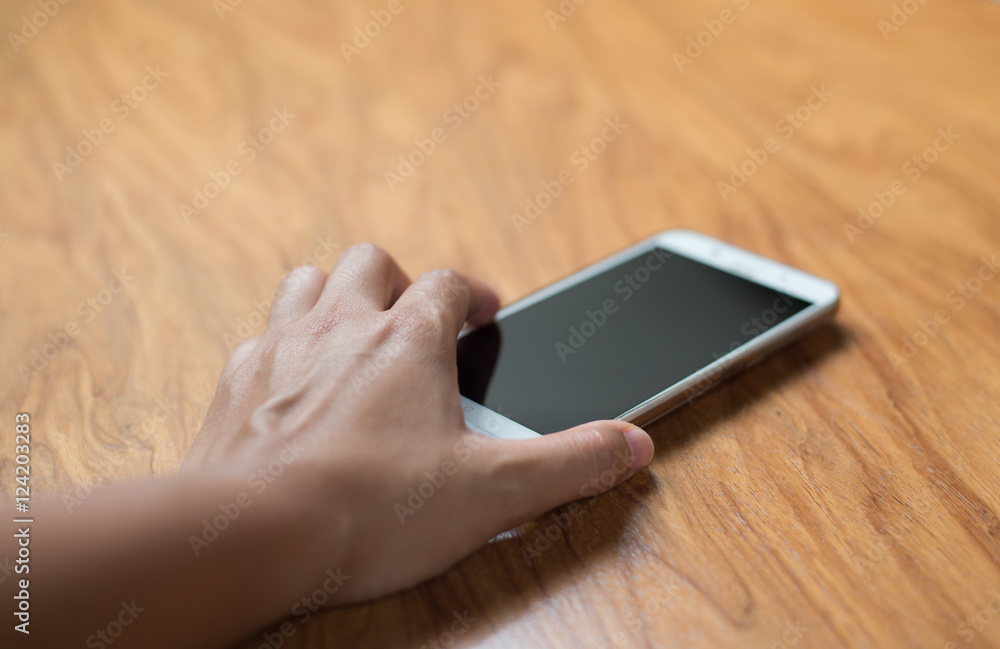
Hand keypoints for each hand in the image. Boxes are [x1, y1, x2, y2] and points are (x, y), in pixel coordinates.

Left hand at [182, 243, 653, 603]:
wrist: (253, 536)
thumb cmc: (370, 510)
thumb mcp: (493, 491)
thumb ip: (570, 463)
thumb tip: (632, 444)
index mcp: (406, 340)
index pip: (448, 284)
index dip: (473, 294)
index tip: (484, 313)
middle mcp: (340, 327)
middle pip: (369, 263)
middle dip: (397, 281)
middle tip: (413, 319)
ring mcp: (282, 348)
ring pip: (307, 282)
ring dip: (333, 296)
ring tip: (353, 333)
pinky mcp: (237, 384)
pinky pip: (259, 339)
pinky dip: (282, 349)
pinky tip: (292, 386)